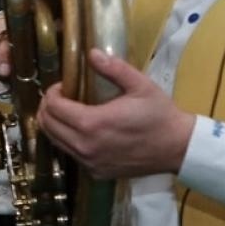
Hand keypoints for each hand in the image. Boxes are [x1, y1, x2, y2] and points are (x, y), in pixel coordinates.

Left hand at [37, 50, 193, 178]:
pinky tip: (79, 130)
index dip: (52, 93)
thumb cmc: (159, 115)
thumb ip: (114, 68)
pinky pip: (69, 154)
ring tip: (67, 111)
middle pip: (47, 125)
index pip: (53, 107)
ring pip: (54, 141)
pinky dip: (66, 140)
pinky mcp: (95, 172)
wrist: (178, 148)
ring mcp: (88, 162)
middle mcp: (85, 146)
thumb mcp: (140, 85)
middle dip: (48, 107)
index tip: (63, 86)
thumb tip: (91, 53)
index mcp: (92, 123)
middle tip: (60, 97)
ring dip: (54, 124)